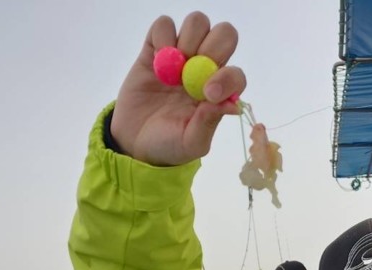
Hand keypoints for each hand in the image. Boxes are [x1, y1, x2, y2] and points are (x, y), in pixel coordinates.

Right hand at [110, 13, 245, 165]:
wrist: (134, 142)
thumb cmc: (169, 145)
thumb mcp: (191, 143)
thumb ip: (209, 123)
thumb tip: (233, 105)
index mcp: (219, 93)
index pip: (236, 74)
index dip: (227, 77)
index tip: (207, 94)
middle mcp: (205, 69)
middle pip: (224, 35)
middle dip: (212, 47)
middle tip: (192, 69)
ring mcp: (182, 56)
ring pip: (198, 23)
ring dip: (188, 39)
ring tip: (174, 69)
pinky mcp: (156, 48)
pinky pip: (164, 24)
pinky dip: (162, 36)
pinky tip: (157, 60)